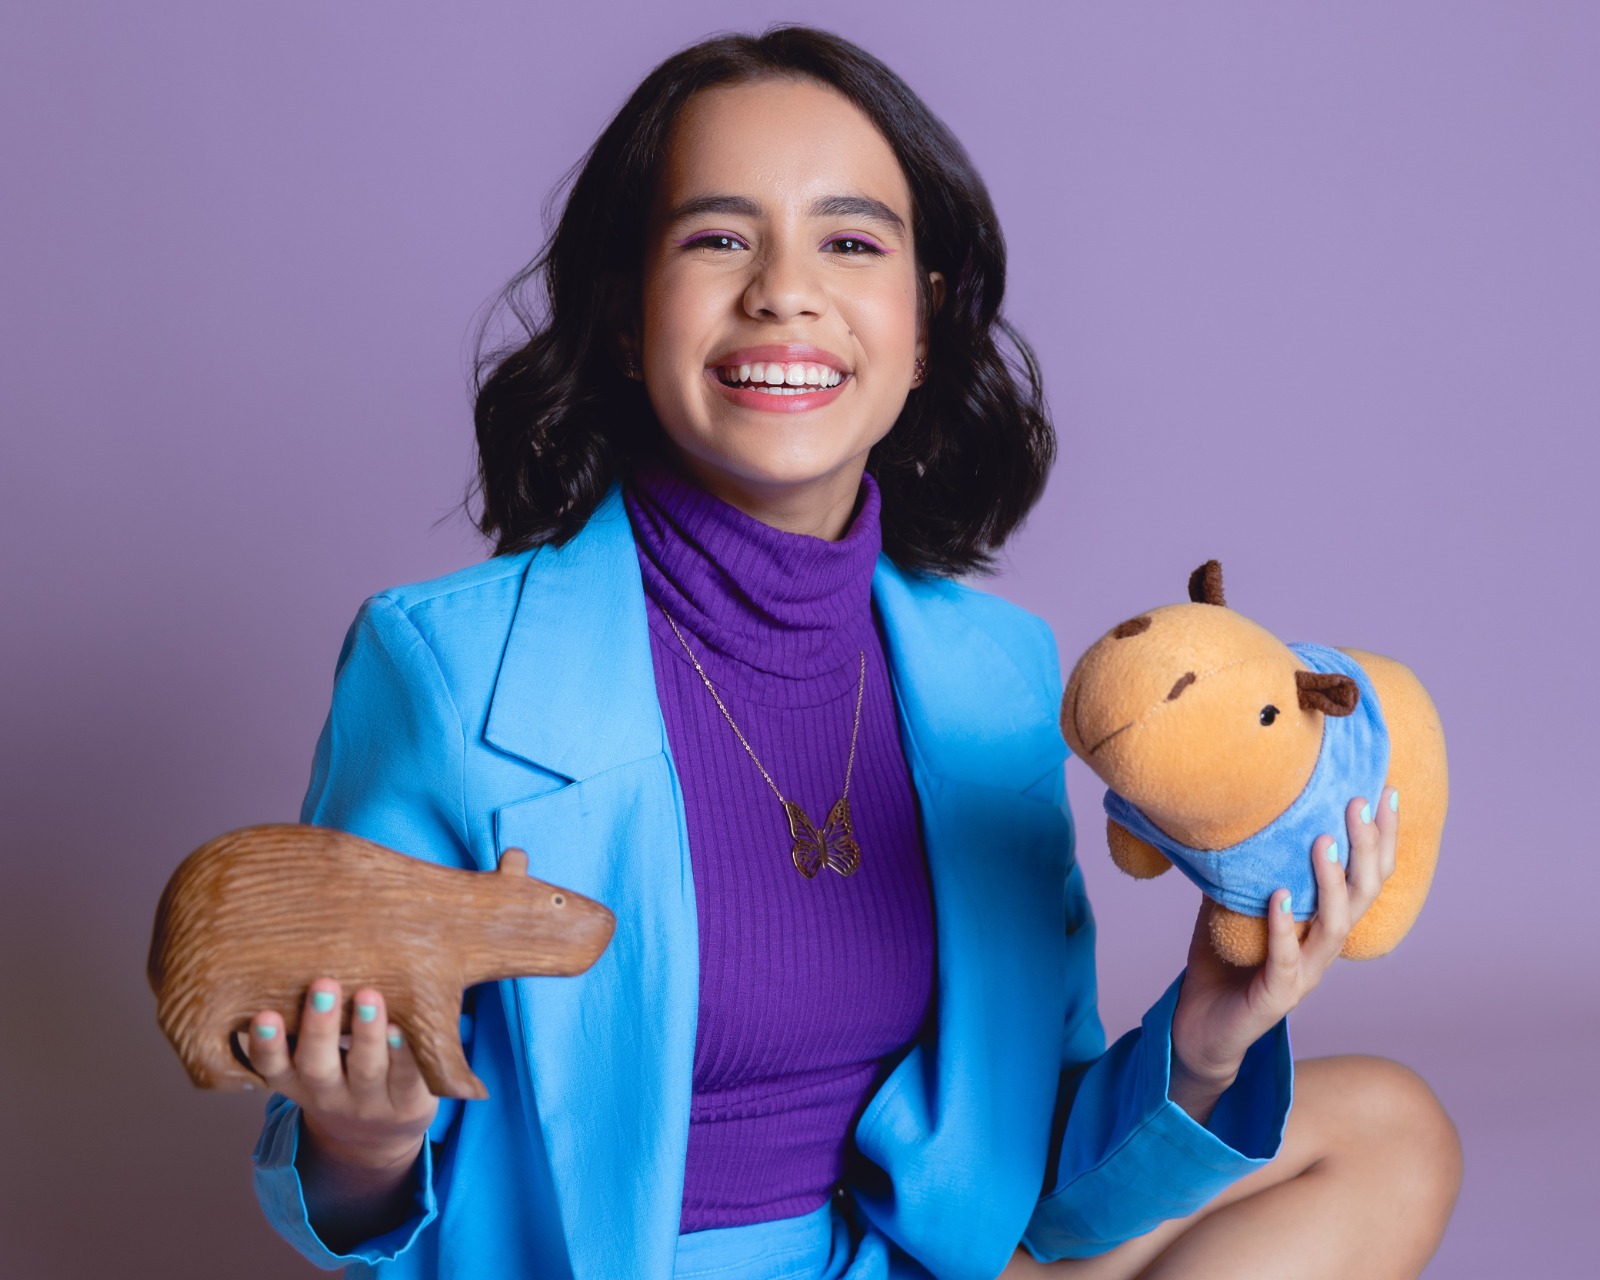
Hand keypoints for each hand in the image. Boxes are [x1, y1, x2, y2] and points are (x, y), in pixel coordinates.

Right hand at [244, 979, 438, 1173]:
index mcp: (297, 1082)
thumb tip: (305, 955)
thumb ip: (308, 1026)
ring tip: (368, 997)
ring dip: (366, 1033)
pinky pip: (406, 1078)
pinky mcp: (408, 1104)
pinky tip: (402, 1028)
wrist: (379, 1138)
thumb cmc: (342, 1077)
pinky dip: (404, 1053)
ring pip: (366, 1069)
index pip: (274, 1067)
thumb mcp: (314, 1062)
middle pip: (319, 1066)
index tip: (263, 1015)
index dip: (266, 1044)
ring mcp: (369, 1104)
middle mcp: (329, 1096)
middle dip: (320, 1027)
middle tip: (323, 985)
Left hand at [1167, 788, 1398, 1119]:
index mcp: (1319, 925)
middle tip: (1359, 803)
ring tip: (1322, 842)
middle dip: (1366, 848)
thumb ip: (1240, 868)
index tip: (1383, 791)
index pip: (1364, 877)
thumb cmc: (1221, 965)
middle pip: (1363, 896)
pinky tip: (1277, 896)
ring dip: (1331, 883)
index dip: (1379, 839)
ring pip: (1333, 928)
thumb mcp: (1229, 905)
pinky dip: (1282, 926)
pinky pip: (1286, 961)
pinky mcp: (1275, 998)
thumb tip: (1231, 812)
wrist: (1198, 1030)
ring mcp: (1303, 975)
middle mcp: (1321, 949)